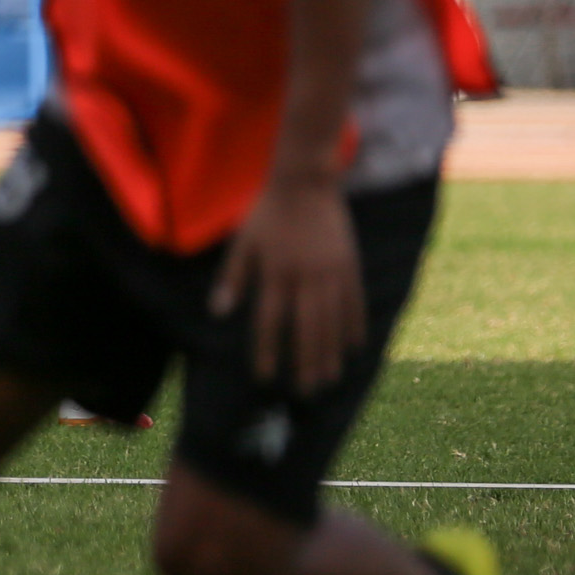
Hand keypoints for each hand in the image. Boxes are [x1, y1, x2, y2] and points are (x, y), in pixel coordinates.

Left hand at [209, 172, 362, 390]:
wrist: (305, 182)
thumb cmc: (267, 212)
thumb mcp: (242, 242)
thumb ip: (233, 278)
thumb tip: (219, 313)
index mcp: (275, 274)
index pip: (269, 323)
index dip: (267, 352)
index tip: (265, 377)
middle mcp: (305, 278)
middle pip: (306, 330)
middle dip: (305, 364)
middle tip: (306, 392)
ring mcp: (331, 273)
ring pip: (333, 322)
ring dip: (331, 353)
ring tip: (330, 379)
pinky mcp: (349, 265)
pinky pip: (354, 302)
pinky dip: (355, 326)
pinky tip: (354, 347)